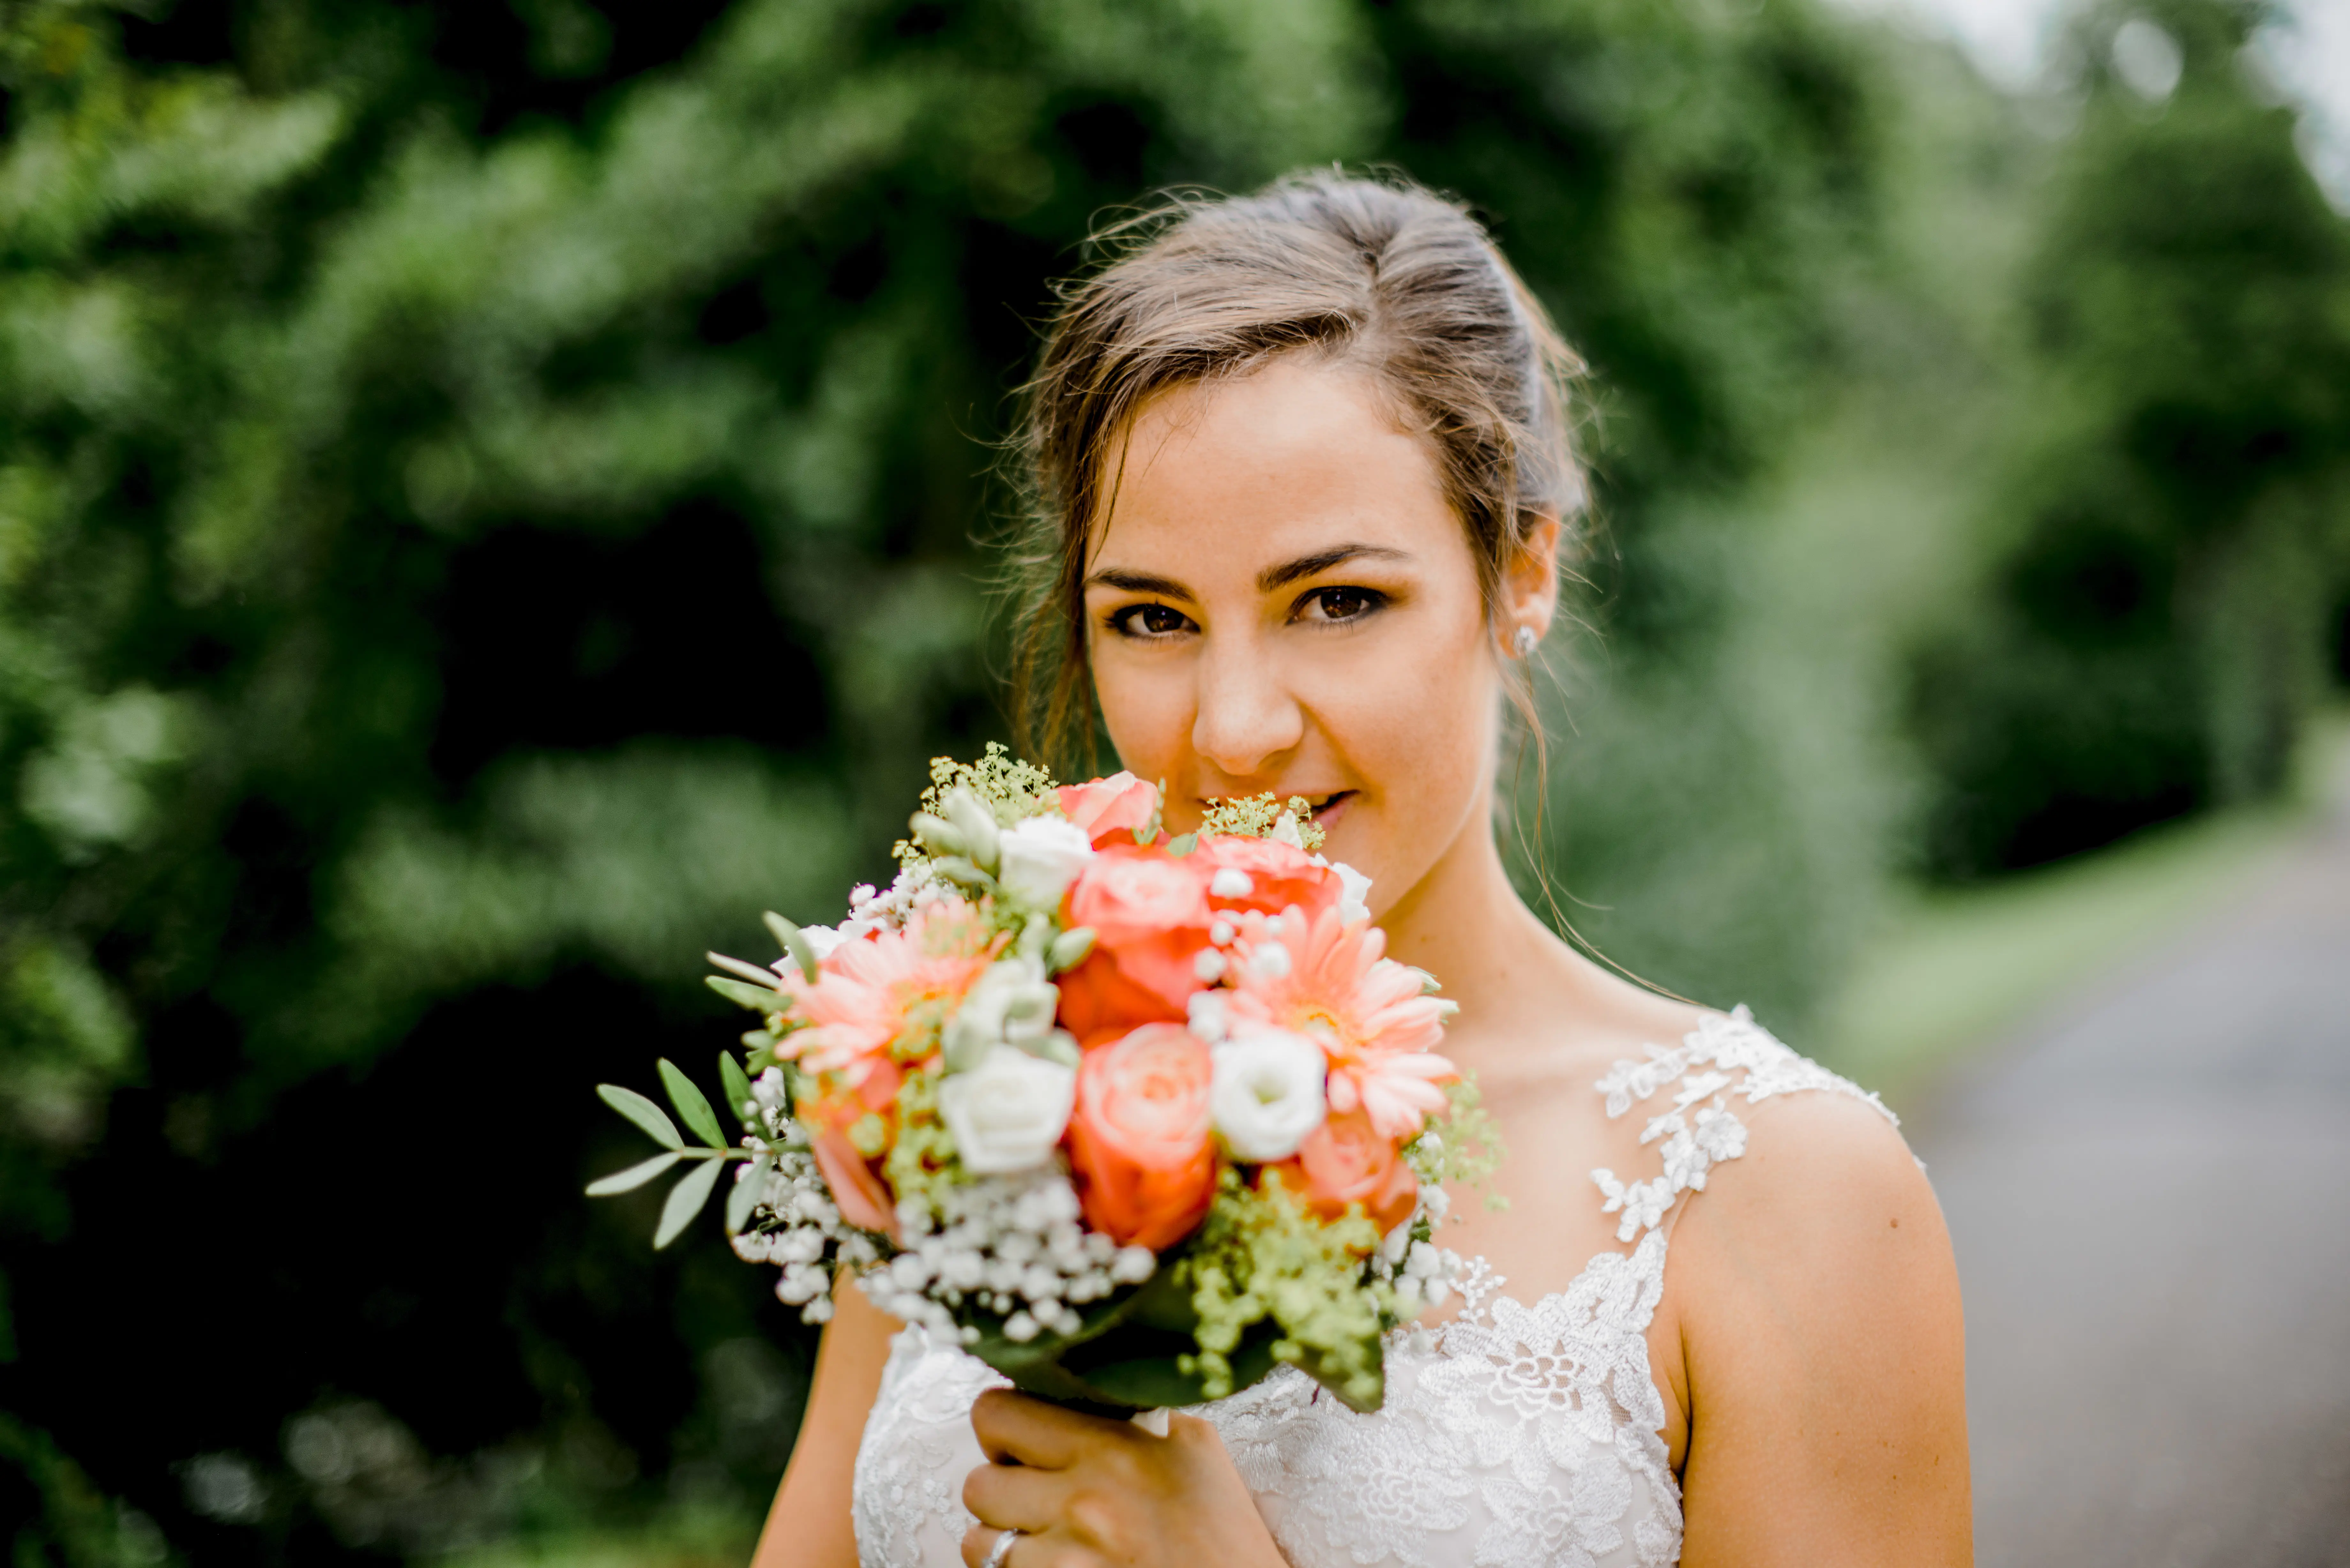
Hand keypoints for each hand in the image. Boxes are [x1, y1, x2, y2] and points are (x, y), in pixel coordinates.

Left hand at [959, 1388, 1285, 1567]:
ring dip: (1003, 1540)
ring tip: (1043, 1540)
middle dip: (999, 1488)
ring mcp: (1067, 1558)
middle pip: (978, 1482)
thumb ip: (1145, 1412)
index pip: (1000, 1412)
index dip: (1002, 1427)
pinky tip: (1056, 1565)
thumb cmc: (1226, 1541)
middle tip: (1030, 1495)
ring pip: (977, 1541)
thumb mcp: (1198, 1453)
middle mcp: (1082, 1501)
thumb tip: (1104, 1388)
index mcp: (1113, 1449)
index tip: (1022, 1442)